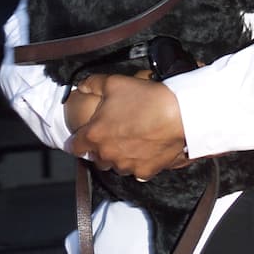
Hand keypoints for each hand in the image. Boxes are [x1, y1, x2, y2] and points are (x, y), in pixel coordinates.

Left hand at [65, 71, 187, 178]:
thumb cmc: (147, 99)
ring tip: (132, 139)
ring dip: (119, 155)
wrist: (179, 115)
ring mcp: (126, 165)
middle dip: (101, 147)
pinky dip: (139, 161)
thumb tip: (83, 85)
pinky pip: (137, 170)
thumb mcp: (115, 82)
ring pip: (116, 165)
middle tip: (114, 132)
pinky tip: (146, 148)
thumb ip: (92, 84)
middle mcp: (108, 154)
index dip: (78, 140)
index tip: (83, 136)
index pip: (74, 146)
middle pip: (96, 158)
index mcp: (95, 134)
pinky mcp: (144, 171)